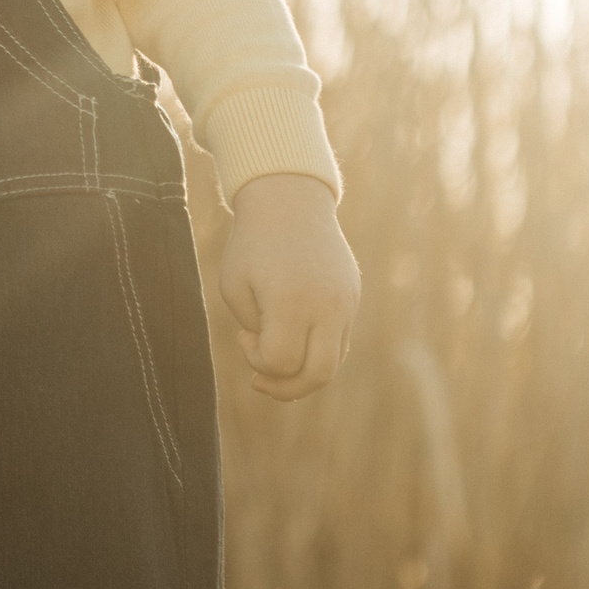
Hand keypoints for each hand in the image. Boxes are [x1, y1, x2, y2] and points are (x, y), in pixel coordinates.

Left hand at [217, 172, 359, 401]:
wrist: (289, 199)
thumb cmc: (252, 243)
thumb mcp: (235, 286)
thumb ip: (256, 331)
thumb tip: (280, 362)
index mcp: (291, 301)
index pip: (281, 362)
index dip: (257, 362)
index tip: (243, 336)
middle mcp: (326, 306)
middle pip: (319, 375)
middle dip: (287, 389)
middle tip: (259, 380)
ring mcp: (345, 303)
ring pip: (334, 362)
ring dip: (303, 371)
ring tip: (275, 355)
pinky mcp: (353, 298)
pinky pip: (340, 341)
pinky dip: (316, 351)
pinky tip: (293, 337)